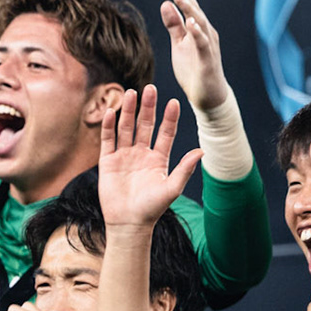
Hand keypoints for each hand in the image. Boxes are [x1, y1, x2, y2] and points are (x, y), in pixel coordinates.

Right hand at [97, 85, 203, 228]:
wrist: (128, 223)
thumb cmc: (152, 208)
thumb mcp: (172, 188)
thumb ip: (185, 169)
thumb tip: (202, 151)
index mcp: (159, 158)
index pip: (165, 133)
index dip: (169, 118)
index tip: (174, 102)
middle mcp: (142, 154)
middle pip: (145, 125)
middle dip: (148, 107)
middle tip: (150, 88)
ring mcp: (124, 156)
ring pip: (126, 128)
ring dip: (129, 111)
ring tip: (131, 93)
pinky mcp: (108, 162)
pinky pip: (108, 140)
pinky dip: (108, 126)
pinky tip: (111, 112)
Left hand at [159, 0, 230, 111]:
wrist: (207, 96)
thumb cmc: (193, 69)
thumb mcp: (179, 44)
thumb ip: (173, 25)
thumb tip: (165, 3)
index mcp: (196, 27)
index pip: (187, 3)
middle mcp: (205, 31)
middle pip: (193, 7)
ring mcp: (208, 44)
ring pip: (199, 22)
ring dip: (189, 8)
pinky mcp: (208, 59)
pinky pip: (203, 43)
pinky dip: (198, 32)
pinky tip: (191, 23)